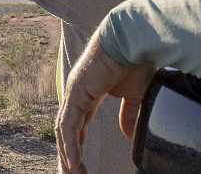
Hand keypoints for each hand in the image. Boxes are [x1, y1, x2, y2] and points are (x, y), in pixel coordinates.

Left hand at [55, 32, 154, 171]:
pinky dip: (71, 146)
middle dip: (69, 155)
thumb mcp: (135, 94)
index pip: (77, 124)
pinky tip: (74, 162)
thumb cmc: (135, 60)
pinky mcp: (77, 93)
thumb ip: (128, 114)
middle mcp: (77, 94)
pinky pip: (70, 126)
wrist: (133, 39)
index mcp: (88, 92)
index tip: (82, 165)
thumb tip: (127, 134)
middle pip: (67, 131)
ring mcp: (74, 93)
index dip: (78, 145)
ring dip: (68, 155)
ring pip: (65, 131)